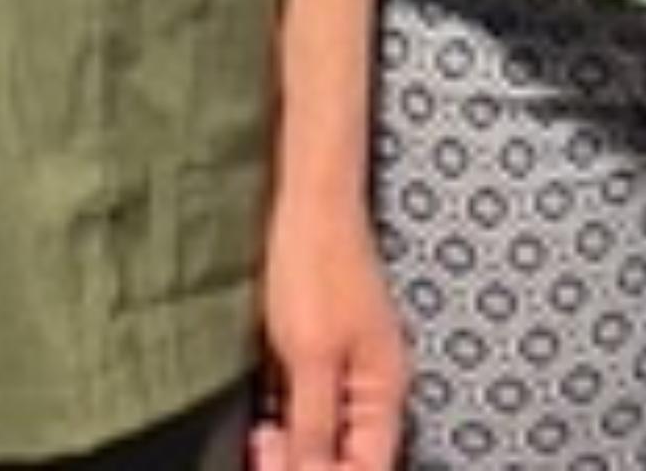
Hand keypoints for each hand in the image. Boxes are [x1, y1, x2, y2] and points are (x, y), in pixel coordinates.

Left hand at [252, 197, 405, 470]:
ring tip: (261, 437)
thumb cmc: (314, 264)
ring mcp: (353, 370)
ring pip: (332, 438)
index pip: (368, 467)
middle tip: (263, 450)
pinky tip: (267, 420)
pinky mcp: (329, 355)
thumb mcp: (309, 355)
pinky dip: (294, 423)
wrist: (309, 202)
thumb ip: (314, 424)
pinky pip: (318, 411)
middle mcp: (376, 387)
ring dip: (297, 449)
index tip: (275, 463)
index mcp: (385, 390)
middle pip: (351, 457)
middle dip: (307, 467)